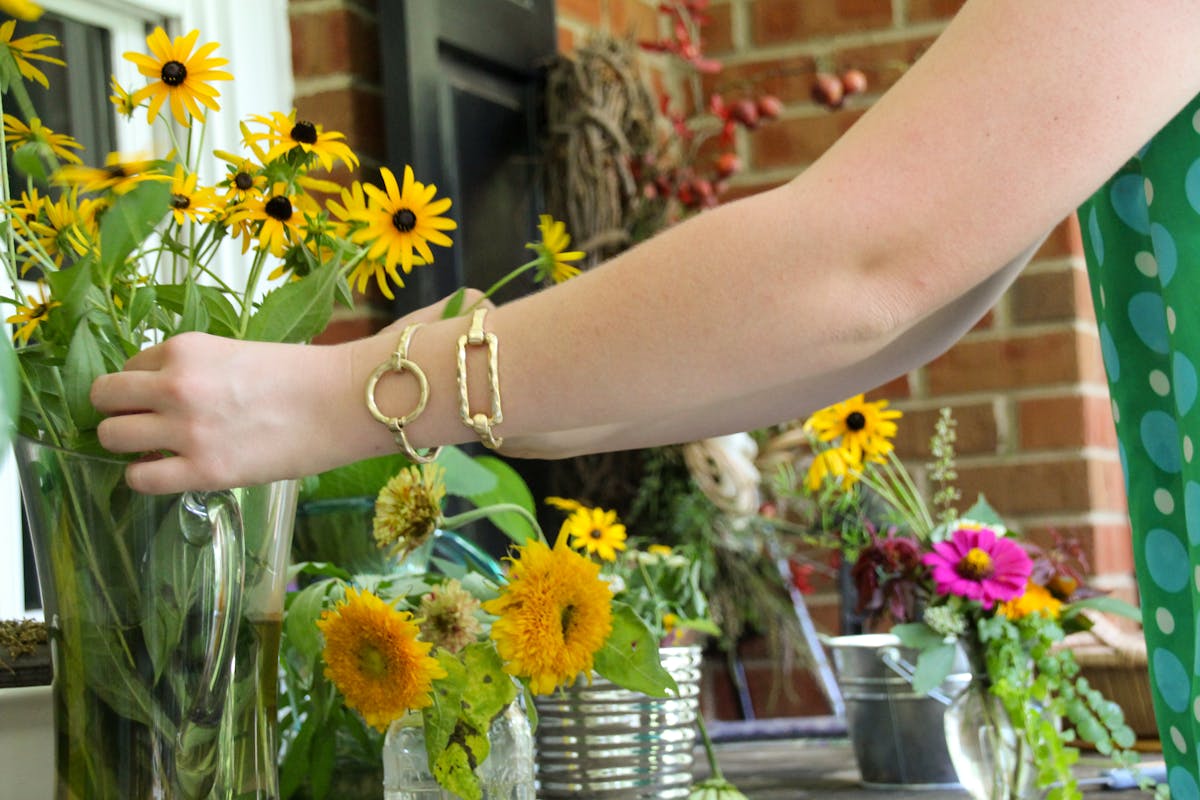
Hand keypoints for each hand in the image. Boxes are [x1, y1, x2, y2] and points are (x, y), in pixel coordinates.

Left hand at [91, 332, 347, 493]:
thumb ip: (196, 370)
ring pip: (111, 437)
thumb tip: (166, 397)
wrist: (344, 402)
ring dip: (127, 444)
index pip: (129, 366)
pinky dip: (145, 476)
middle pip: (104, 398)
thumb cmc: (303, 376)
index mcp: (184, 348)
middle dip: (118, 411)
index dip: (143, 385)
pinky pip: (139, 478)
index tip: (163, 398)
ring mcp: (186, 429)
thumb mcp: (237, 353)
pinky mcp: (203, 470)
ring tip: (156, 449)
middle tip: (144, 424)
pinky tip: (168, 471)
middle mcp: (175, 384)